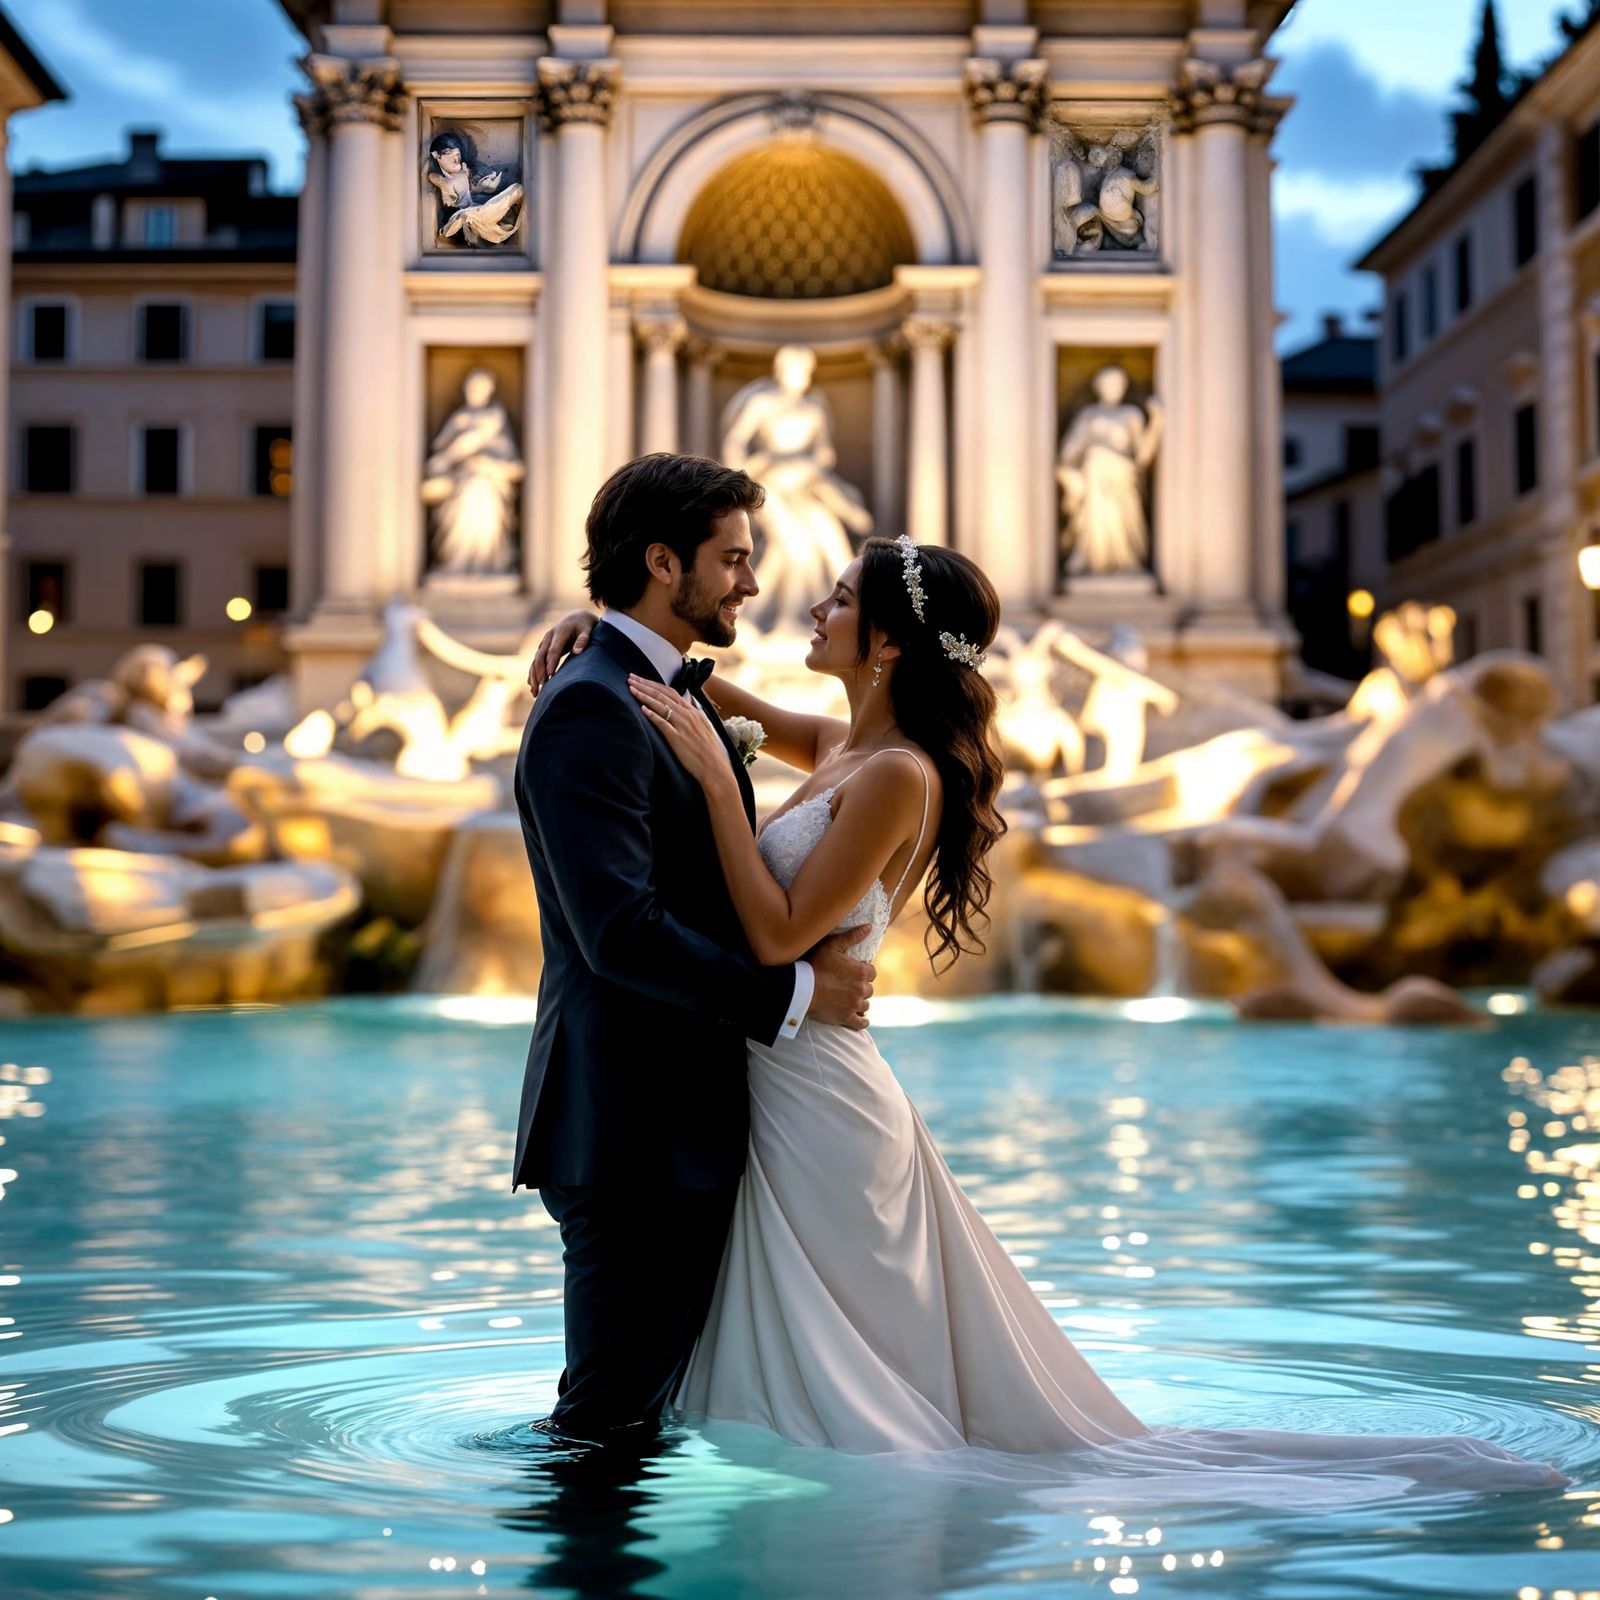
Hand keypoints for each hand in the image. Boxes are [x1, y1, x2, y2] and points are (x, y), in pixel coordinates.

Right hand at [527, 608, 599, 695]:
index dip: (551, 662)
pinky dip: (533, 674)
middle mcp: (549, 637)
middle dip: (539, 671)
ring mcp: (544, 643)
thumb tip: (577, 652)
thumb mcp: (588, 629)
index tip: (550, 675)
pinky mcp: (544, 648)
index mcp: (560, 632)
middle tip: (541, 686)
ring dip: (534, 676)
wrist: (578, 617)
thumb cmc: (585, 625)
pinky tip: (532, 686)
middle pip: (540, 656)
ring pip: (535, 660)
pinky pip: (536, 662)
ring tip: (535, 692)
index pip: (554, 649)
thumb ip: (583, 639)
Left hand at [629, 675, 736, 792]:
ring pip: (661, 705)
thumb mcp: (704, 729)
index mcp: (693, 712)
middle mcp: (688, 715)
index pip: (670, 692)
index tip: (641, 679)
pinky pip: (663, 723)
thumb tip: (685, 709)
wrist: (715, 769)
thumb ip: (693, 718)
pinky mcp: (677, 738)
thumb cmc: (708, 752)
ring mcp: (683, 726)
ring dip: (644, 696)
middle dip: (645, 685)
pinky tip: (642, 709)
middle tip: (630, 678)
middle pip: (663, 695)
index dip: (654, 684)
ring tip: (631, 689)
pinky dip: (652, 715)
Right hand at [806, 926, 875, 1030]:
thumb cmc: (816, 965)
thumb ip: (852, 936)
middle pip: (868, 989)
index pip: (871, 972)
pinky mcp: (847, 1018)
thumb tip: (869, 927)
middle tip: (848, 986)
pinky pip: (861, 1022)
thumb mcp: (832, 946)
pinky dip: (861, 1020)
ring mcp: (855, 1005)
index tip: (853, 972)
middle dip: (860, 987)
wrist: (802, 989)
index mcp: (860, 971)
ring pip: (865, 1004)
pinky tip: (857, 1018)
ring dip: (859, 1002)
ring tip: (849, 1000)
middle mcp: (861, 989)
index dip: (863, 971)